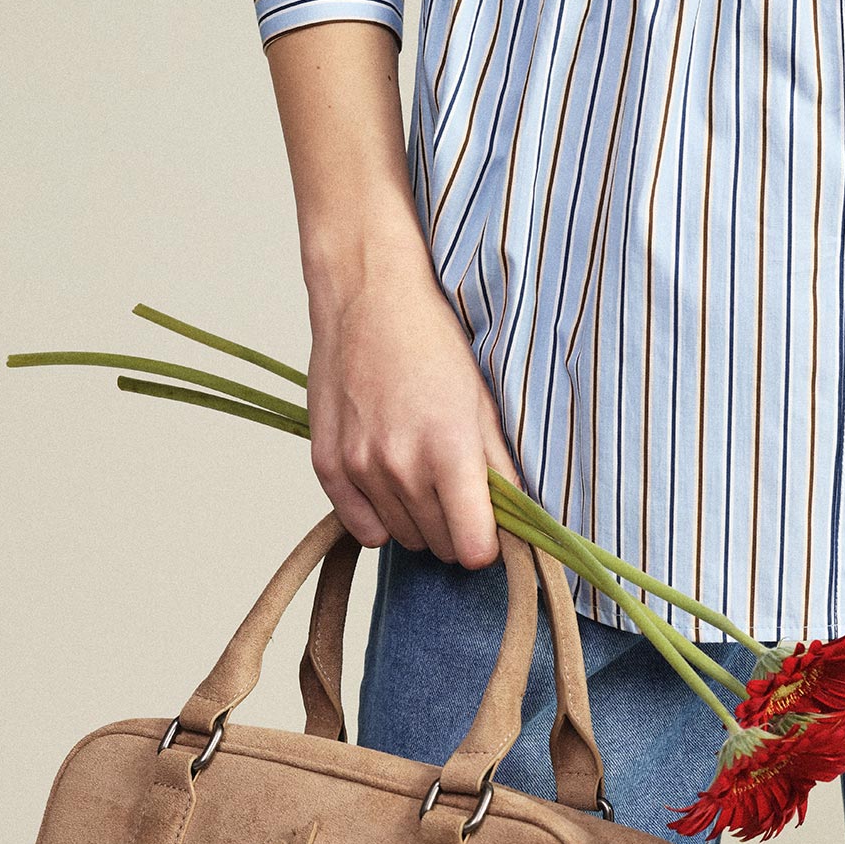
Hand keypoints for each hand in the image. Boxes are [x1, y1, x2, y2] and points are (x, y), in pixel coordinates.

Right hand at [303, 233, 523, 567]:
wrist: (368, 296)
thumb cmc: (432, 342)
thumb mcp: (483, 402)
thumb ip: (500, 469)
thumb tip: (516, 522)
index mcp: (449, 449)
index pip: (473, 547)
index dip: (487, 543)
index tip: (489, 526)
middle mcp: (400, 465)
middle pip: (440, 546)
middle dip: (456, 528)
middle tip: (459, 490)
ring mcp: (360, 467)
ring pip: (404, 538)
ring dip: (420, 519)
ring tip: (424, 472)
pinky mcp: (328, 465)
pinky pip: (363, 528)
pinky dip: (381, 518)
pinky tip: (392, 485)